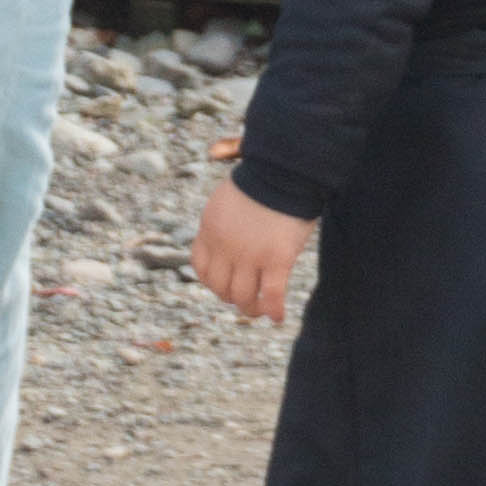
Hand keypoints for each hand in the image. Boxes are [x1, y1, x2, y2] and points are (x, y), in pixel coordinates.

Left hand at [193, 174, 311, 327]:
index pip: (201, 268)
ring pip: (243, 297)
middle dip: (232, 297)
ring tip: (261, 309)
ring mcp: (251, 255)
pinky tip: (278, 317)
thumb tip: (223, 242)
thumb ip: (221, 223)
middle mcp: (226, 247)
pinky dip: (274, 310)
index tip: (225, 283)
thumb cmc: (261, 179)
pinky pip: (272, 295)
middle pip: (221, 288)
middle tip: (245, 298)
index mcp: (210, 229)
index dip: (212, 281)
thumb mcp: (225, 199)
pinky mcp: (277, 260)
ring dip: (251, 308)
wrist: (284, 169)